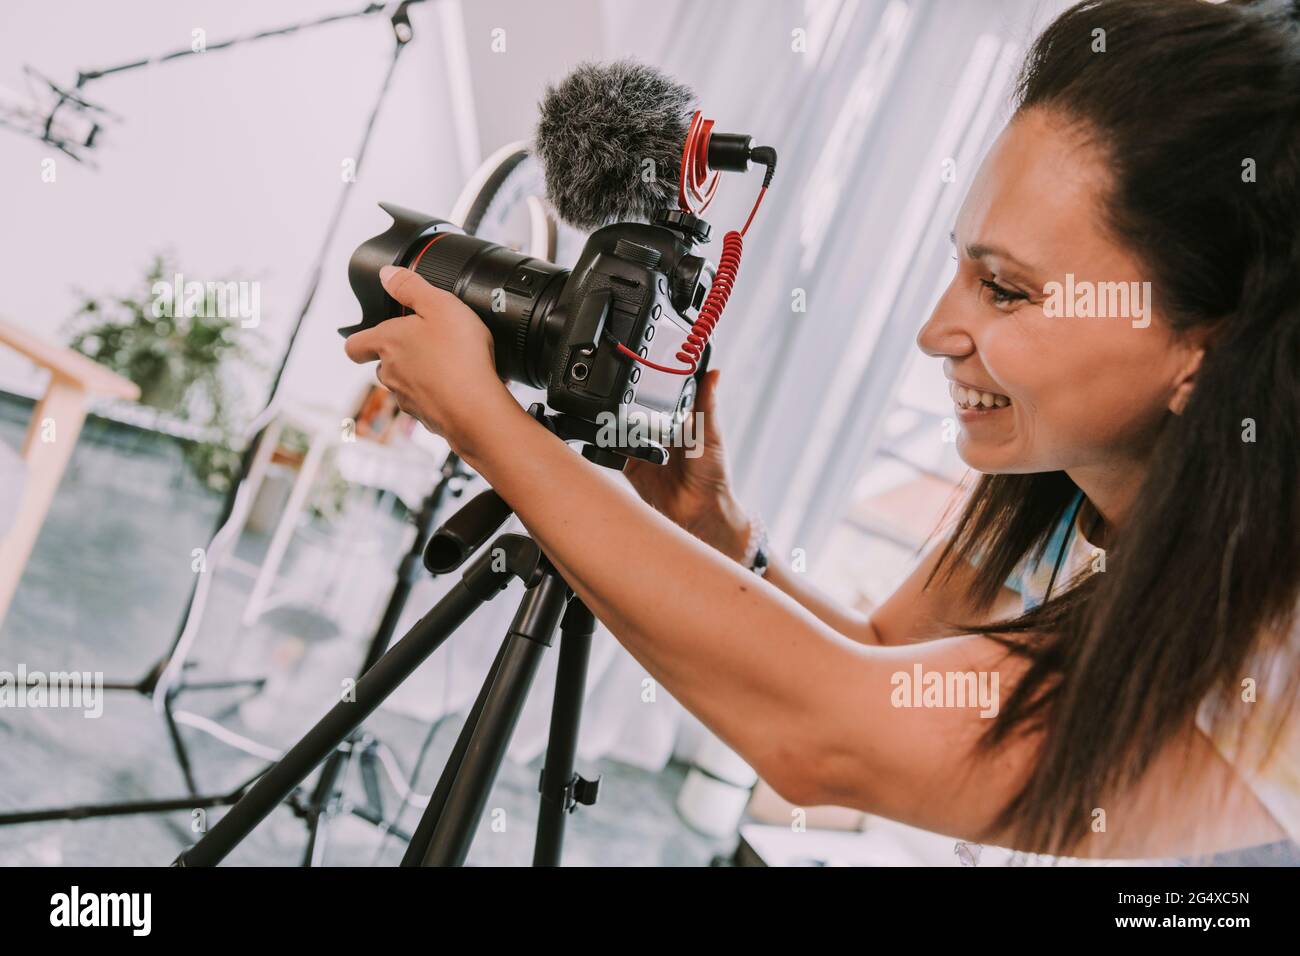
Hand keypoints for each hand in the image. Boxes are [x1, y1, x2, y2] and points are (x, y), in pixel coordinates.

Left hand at [343, 265, 513, 454]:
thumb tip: (387, 274)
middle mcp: (391, 374)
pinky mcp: (428, 418)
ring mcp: (408, 399)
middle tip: (424, 343)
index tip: (370, 336)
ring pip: (406, 385)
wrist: (476, 408)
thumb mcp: (439, 305)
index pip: (354, 345)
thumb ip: (411, 286)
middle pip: (383, 365)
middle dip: (399, 355)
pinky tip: (462, 386)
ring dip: (421, 376)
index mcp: (387, 343)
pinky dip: (440, 395)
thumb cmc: (458, 356)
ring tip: (449, 365)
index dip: (360, 340)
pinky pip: (429, 403)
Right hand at [624, 368, 750, 560]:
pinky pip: (614, 453)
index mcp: (679, 421)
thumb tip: (714, 373)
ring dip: (615, 423)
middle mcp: (659, 433)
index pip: (661, 395)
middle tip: (618, 390)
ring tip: (610, 413)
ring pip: (621, 429)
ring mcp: (643, 450)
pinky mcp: (631, 467)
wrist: (699, 512)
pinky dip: (608, 447)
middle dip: (626, 402)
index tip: (640, 366)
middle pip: (637, 410)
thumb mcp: (710, 434)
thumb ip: (707, 405)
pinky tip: (608, 439)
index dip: (651, 383)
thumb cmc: (713, 474)